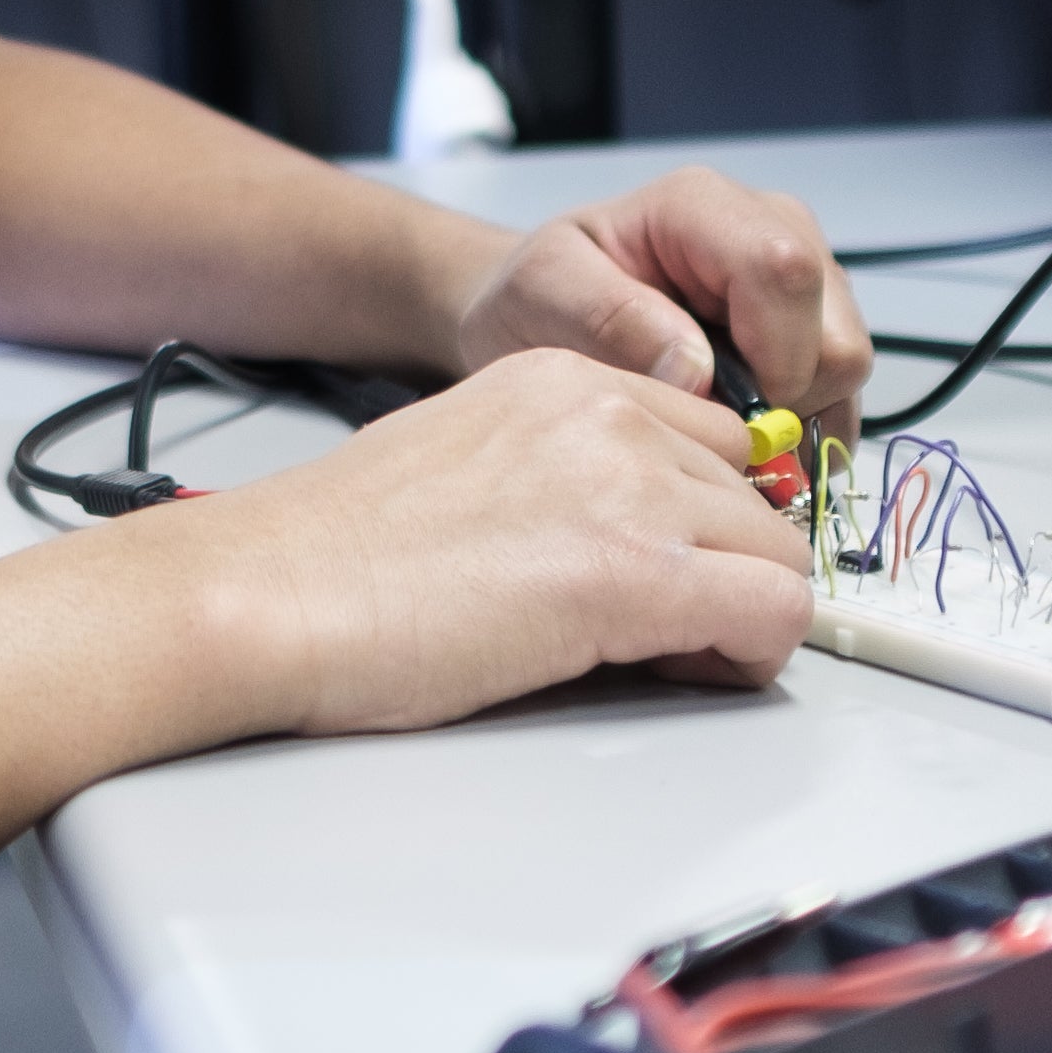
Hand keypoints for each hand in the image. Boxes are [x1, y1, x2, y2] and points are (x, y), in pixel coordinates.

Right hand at [146, 349, 809, 734]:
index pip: (709, 432)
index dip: (702, 514)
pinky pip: (778, 614)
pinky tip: (677, 674)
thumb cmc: (333, 554)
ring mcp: (632, 487)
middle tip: (661, 629)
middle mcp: (609, 412)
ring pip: (782, 554)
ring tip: (659, 656)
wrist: (268, 591)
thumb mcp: (466, 461)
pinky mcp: (640, 575)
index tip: (670, 567)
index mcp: (560, 378)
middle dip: (727, 566)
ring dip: (741, 612)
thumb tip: (615, 542)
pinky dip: (748, 657)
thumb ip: (560, 476)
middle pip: (755, 491)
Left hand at [454, 165, 869, 438]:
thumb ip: (611, 319)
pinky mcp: (815, 333)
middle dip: (782, 402)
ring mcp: (805, 284)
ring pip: (846, 373)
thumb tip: (697, 372)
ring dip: (789, 420)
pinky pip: (841, 399)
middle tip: (703, 422)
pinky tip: (735, 430)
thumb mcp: (544, 292)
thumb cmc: (541, 294)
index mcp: (704, 206)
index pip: (784, 272)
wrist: (546, 310)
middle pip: (836, 336)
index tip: (714, 410)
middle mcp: (774, 231)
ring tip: (708, 420)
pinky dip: (797, 432)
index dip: (769, 358)